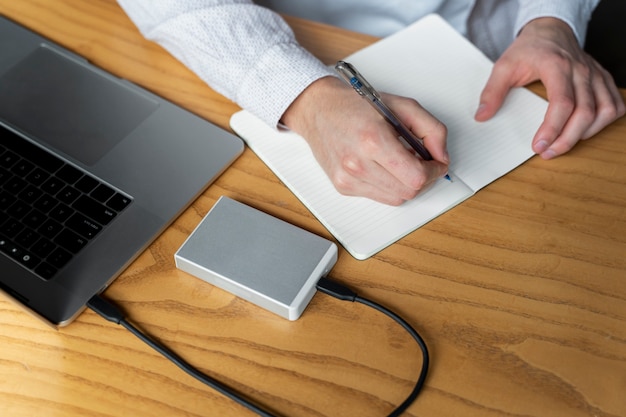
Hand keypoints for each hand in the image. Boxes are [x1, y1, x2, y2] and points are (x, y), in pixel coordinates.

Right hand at [281, 76, 448, 205]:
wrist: (318, 109)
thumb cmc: (355, 105)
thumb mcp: (401, 105)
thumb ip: (431, 129)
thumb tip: (441, 156)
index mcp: (373, 140)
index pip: (416, 176)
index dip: (434, 172)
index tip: (436, 163)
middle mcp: (358, 163)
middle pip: (408, 191)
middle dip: (423, 179)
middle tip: (422, 162)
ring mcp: (348, 178)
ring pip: (396, 199)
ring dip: (405, 184)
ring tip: (401, 163)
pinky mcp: (343, 187)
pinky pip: (379, 197)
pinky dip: (388, 185)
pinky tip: (382, 167)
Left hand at [475, 17, 624, 158]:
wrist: (550, 31)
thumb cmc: (529, 49)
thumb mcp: (503, 66)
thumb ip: (492, 91)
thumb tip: (482, 116)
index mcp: (556, 66)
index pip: (562, 102)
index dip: (552, 128)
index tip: (538, 146)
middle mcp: (581, 71)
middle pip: (585, 112)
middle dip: (566, 139)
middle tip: (546, 152)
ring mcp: (595, 76)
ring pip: (604, 111)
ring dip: (586, 134)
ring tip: (562, 145)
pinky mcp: (603, 81)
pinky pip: (615, 105)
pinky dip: (604, 122)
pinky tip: (586, 131)